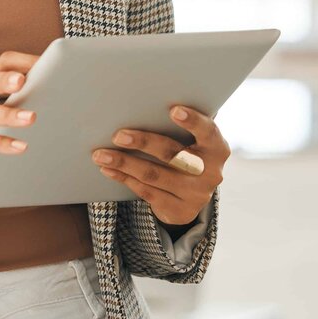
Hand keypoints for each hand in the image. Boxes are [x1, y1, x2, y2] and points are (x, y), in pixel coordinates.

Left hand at [91, 105, 228, 226]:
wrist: (191, 196)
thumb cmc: (185, 155)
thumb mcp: (190, 142)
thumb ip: (176, 128)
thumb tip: (136, 107)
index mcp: (217, 149)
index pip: (208, 132)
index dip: (193, 121)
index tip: (173, 110)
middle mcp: (210, 172)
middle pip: (173, 154)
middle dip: (143, 142)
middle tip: (118, 135)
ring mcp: (196, 194)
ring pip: (154, 175)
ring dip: (124, 163)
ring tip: (100, 154)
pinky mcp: (180, 210)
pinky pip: (146, 192)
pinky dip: (124, 178)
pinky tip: (108, 168)